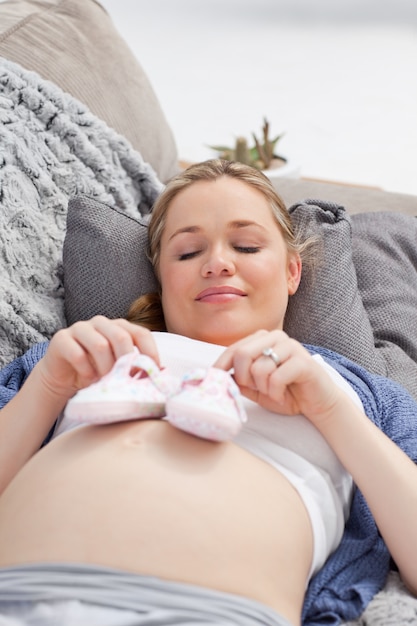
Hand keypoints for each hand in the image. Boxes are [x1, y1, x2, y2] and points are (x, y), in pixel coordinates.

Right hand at [38, 316, 158, 400]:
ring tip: (104, 381)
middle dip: (126, 362)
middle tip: (124, 380)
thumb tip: (161, 372)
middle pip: (121, 337)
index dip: (150, 352)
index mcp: (119, 327)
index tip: (152, 373)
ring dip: (105, 369)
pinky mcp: (61, 339)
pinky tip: (87, 379)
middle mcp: (101, 323)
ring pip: (100, 345)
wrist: (63, 377)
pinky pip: (78, 354)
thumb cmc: (96, 372)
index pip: (141, 333)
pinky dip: (86, 371)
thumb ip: (136, 366)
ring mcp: (80, 328)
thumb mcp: (119, 368)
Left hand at [214, 329, 342, 424]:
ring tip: (273, 392)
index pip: (234, 349)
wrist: (317, 404)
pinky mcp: (303, 361)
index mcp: (262, 339)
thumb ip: (239, 380)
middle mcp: (275, 337)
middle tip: (255, 389)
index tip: (212, 380)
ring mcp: (290, 346)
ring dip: (262, 388)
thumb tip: (218, 377)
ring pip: (259, 367)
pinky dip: (275, 392)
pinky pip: (276, 377)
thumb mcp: (255, 388)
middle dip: (243, 378)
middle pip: (242, 354)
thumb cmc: (285, 393)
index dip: (220, 366)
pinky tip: (283, 394)